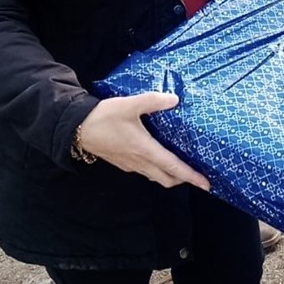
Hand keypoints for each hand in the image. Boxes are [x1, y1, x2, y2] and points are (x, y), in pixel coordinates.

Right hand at [78, 93, 209, 190]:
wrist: (76, 129)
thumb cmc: (103, 118)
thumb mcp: (129, 105)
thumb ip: (153, 101)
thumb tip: (175, 99)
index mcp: (145, 150)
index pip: (174, 168)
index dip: (192, 176)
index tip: (207, 184)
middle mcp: (140, 162)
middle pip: (167, 179)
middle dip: (184, 179)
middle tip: (198, 175)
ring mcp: (131, 165)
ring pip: (156, 177)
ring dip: (171, 176)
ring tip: (182, 168)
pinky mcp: (123, 163)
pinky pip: (145, 172)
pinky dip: (157, 170)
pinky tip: (159, 159)